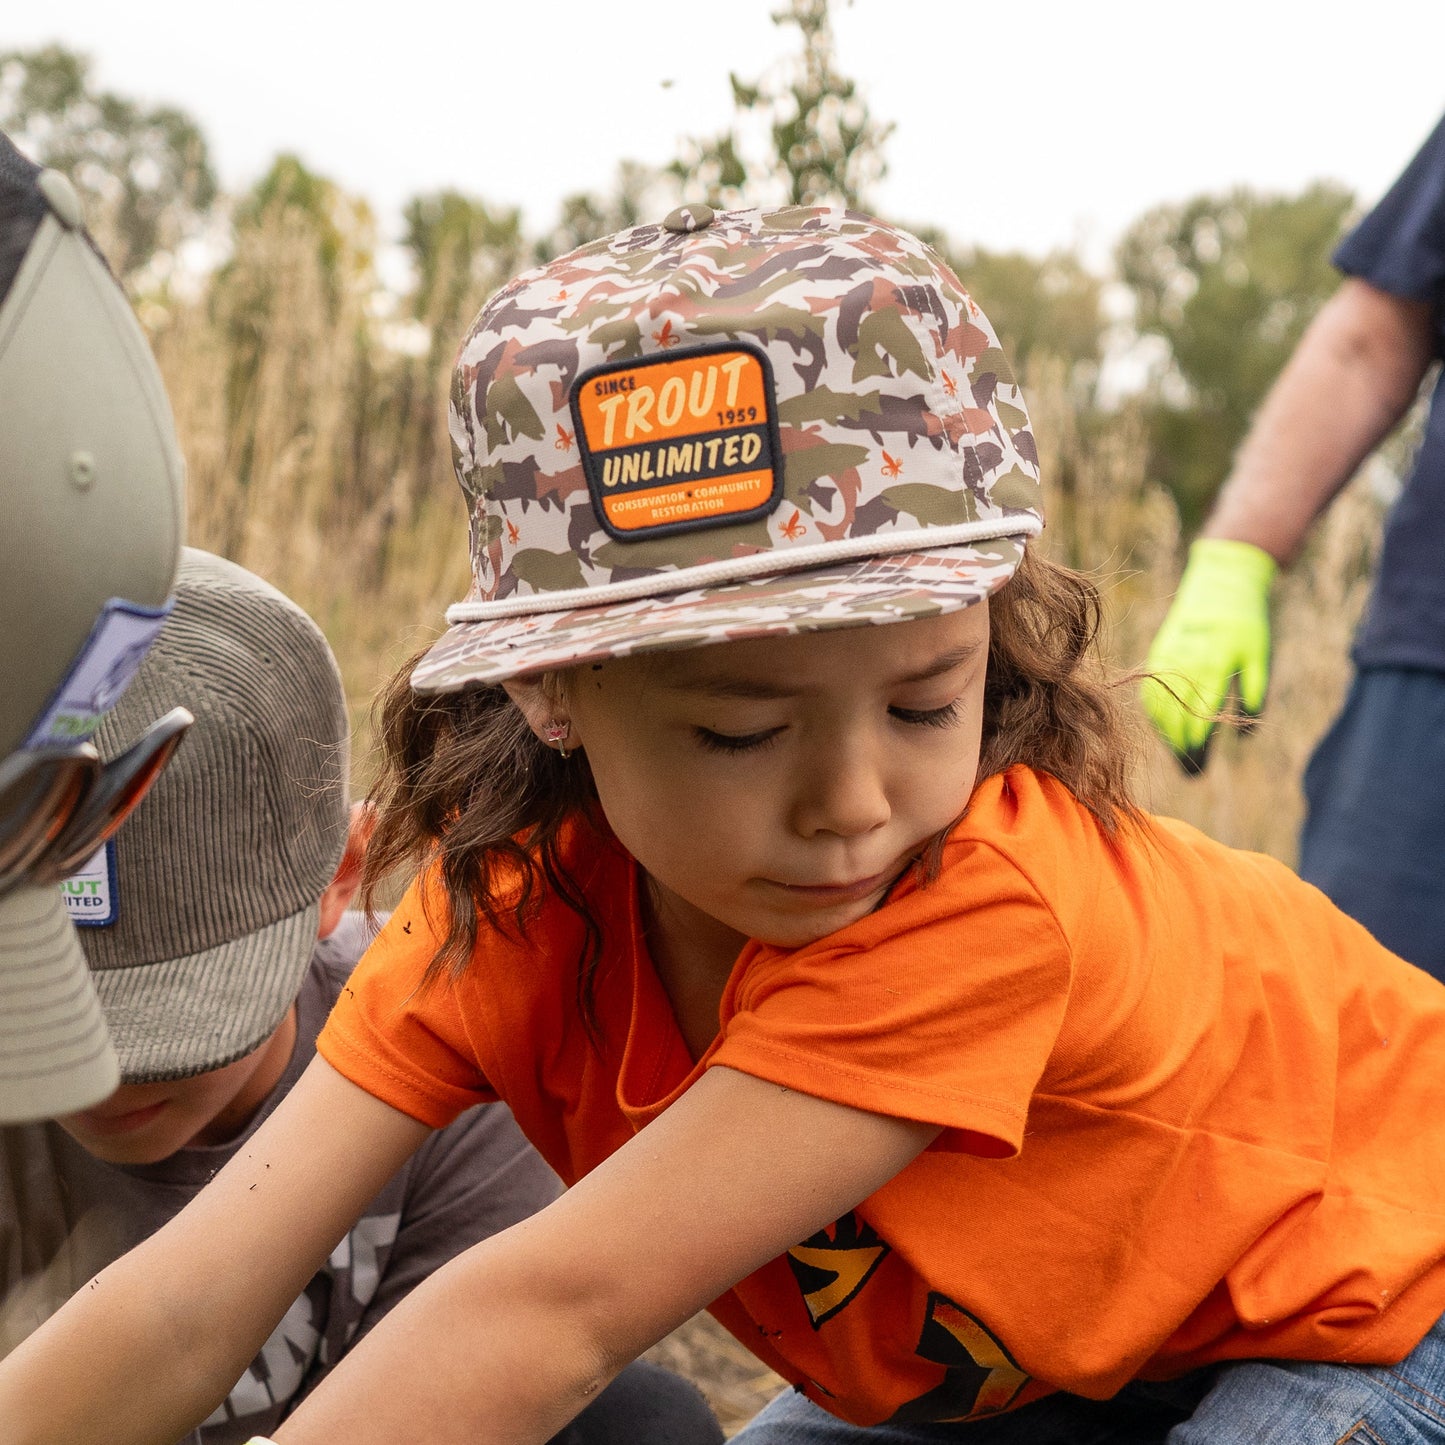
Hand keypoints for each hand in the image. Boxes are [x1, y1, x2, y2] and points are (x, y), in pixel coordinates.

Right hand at [1142, 539, 1276, 773]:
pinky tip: (1163, 725)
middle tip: (1188, 766)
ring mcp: (1166, 657)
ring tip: (1176, 750)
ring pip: (1158, 702)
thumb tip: (1248, 730)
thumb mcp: (1259, 653)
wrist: (1219, 583)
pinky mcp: (1158, 653)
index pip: (1198, 709)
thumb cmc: (1246, 621)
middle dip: (1179, 741)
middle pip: (1175, 712)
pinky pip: (1150, 688)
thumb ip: (1254, 690)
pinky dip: (1154, 710)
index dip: (1195, 738)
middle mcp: (1184, 661)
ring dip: (1164, 729)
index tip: (1196, 759)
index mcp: (1211, 663)